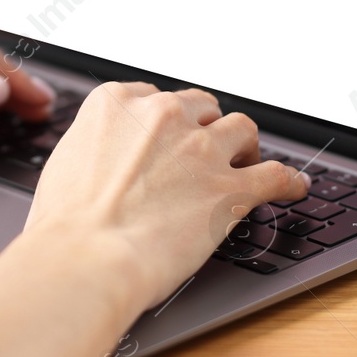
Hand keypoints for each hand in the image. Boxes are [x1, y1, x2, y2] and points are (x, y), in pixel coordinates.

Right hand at [23, 83, 309, 310]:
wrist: (85, 258)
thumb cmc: (63, 226)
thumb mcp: (65, 166)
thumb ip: (95, 152)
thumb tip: (102, 168)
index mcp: (116, 103)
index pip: (154, 97)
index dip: (166, 121)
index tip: (169, 137)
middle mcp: (163, 115)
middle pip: (202, 107)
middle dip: (206, 127)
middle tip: (205, 152)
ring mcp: (201, 149)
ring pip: (242, 130)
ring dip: (245, 147)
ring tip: (247, 162)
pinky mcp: (230, 189)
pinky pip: (276, 175)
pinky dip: (289, 181)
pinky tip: (293, 188)